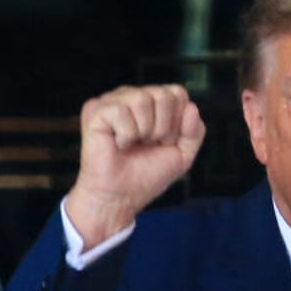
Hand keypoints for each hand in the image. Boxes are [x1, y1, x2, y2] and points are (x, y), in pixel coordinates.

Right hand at [65, 84, 205, 248]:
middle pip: (164, 94)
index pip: (177, 93)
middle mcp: (132, 96)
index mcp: (152, 102)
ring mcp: (112, 101)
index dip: (178, 122)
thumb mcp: (183, 155)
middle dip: (163, 128)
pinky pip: (121, 110)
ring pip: (142, 99)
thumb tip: (192, 106)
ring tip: (133, 144)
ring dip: (144, 131)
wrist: (121, 197)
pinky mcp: (95, 110)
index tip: (165, 142)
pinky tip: (118, 144)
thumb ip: (195, 131)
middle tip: (148, 144)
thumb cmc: (147, 176)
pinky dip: (126, 135)